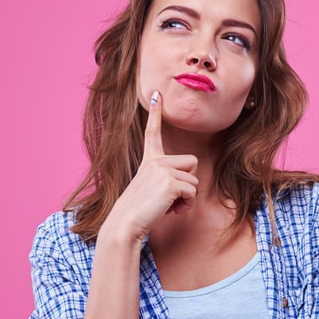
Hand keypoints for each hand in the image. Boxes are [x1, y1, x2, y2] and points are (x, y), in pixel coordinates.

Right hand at [103, 91, 198, 240]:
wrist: (125, 224)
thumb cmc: (139, 212)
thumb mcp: (152, 190)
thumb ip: (168, 182)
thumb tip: (188, 191)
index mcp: (149, 160)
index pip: (153, 133)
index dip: (156, 114)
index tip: (157, 94)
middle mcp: (155, 161)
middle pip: (191, 163)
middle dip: (189, 182)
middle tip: (172, 198)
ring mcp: (162, 169)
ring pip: (194, 181)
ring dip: (187, 198)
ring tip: (168, 206)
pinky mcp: (170, 182)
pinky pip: (192, 192)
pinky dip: (186, 205)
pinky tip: (171, 211)